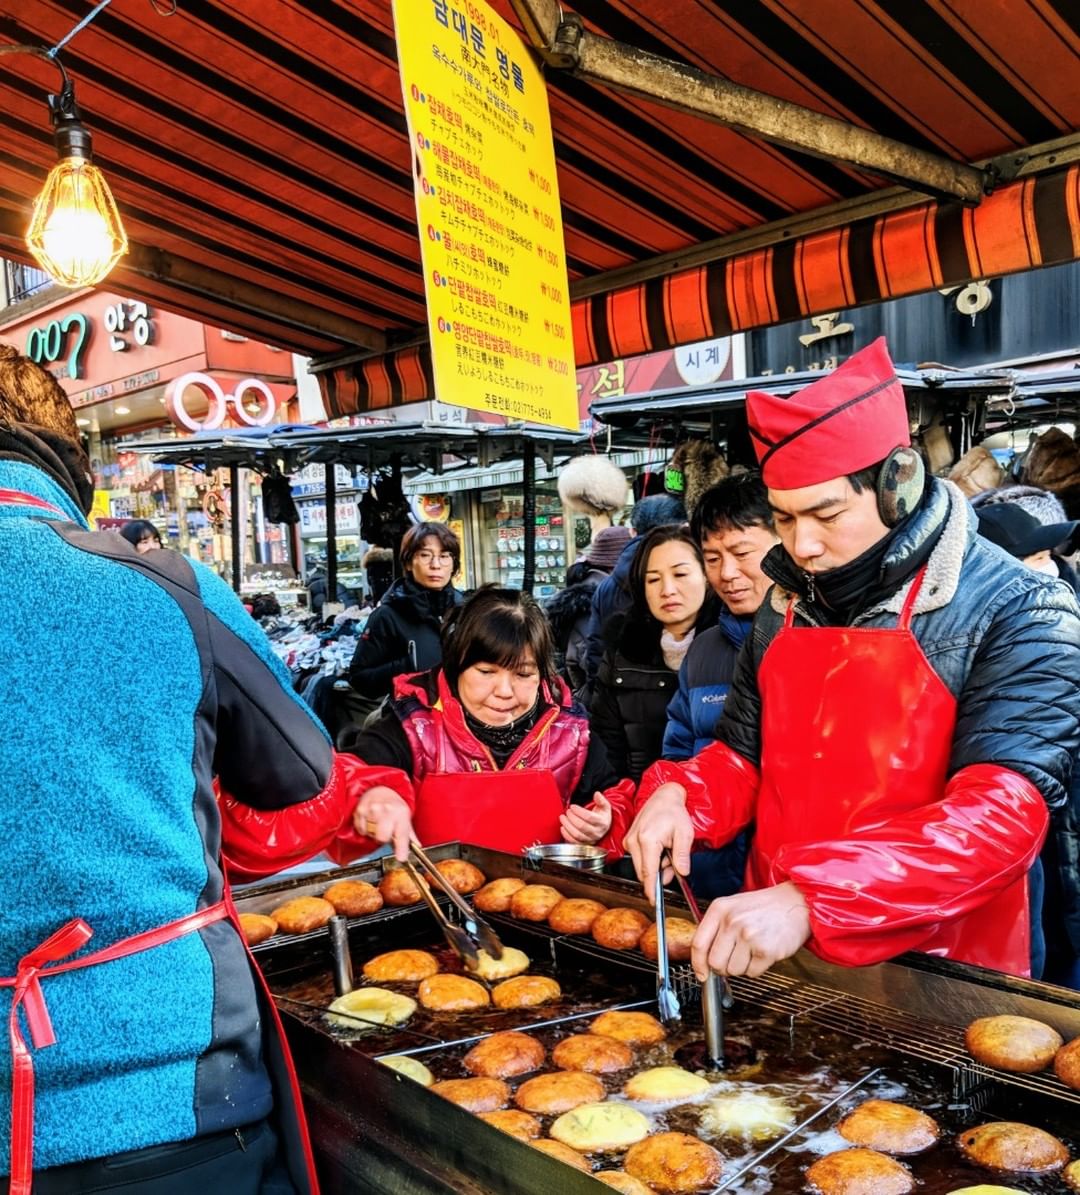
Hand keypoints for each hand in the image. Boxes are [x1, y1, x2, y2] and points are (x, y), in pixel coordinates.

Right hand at [353, 786, 412, 861]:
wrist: (379, 788)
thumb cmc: (393, 804)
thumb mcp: (405, 816)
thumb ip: (410, 834)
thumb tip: (417, 846)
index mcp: (401, 813)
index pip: (402, 835)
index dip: (401, 848)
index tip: (401, 858)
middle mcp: (388, 810)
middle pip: (383, 838)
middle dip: (384, 838)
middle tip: (386, 830)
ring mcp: (373, 810)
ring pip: (371, 834)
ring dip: (373, 832)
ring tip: (378, 822)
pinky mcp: (361, 810)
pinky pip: (361, 829)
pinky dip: (364, 827)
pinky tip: (370, 819)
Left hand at [560, 792, 612, 844]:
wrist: (603, 828)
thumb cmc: (602, 816)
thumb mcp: (605, 806)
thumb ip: (601, 800)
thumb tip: (597, 794)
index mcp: (602, 822)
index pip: (589, 817)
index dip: (579, 811)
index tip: (572, 806)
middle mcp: (597, 833)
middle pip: (582, 826)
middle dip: (572, 817)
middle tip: (567, 811)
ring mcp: (590, 840)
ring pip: (577, 834)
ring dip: (567, 825)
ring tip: (563, 817)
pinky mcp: (584, 845)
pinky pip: (573, 842)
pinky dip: (566, 835)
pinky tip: (562, 827)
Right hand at [623, 783, 692, 903]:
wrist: (664, 796)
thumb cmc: (674, 812)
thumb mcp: (685, 834)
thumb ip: (682, 856)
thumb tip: (682, 873)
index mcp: (647, 840)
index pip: (648, 873)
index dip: (651, 890)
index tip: (654, 902)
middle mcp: (634, 841)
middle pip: (643, 872)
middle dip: (659, 875)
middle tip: (673, 863)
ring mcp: (629, 840)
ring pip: (641, 866)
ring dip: (655, 866)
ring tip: (668, 850)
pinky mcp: (629, 841)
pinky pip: (639, 858)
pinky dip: (650, 859)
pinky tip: (660, 847)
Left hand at [691, 882, 810, 979]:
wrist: (796, 902)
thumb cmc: (765, 906)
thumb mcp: (734, 907)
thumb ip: (717, 928)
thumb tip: (703, 958)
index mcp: (720, 909)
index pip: (699, 943)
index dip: (697, 964)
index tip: (702, 973)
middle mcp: (732, 921)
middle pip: (714, 962)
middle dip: (723, 967)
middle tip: (735, 958)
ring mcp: (749, 936)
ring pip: (733, 970)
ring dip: (742, 967)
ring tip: (752, 950)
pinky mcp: (765, 950)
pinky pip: (752, 973)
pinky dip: (757, 968)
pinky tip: (763, 952)